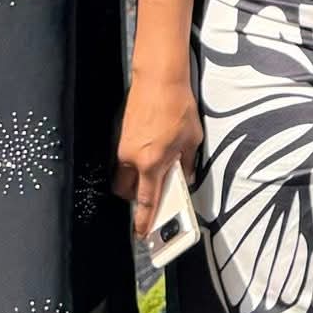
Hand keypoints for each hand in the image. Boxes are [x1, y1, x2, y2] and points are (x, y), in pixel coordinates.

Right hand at [112, 77, 204, 237]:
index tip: (142, 233)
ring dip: (134, 178)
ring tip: (154, 165)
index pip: (146, 200)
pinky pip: (123, 157)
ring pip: (123, 174)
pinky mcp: (119, 135)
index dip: (144, 219)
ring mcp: (122, 146)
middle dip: (136, 197)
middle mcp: (132, 158)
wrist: (158, 79)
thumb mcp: (192, 138)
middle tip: (153, 191)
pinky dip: (133, 160)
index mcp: (151, 163)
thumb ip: (187, 163)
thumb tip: (184, 178)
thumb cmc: (178, 107)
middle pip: (126, 191)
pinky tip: (150, 146)